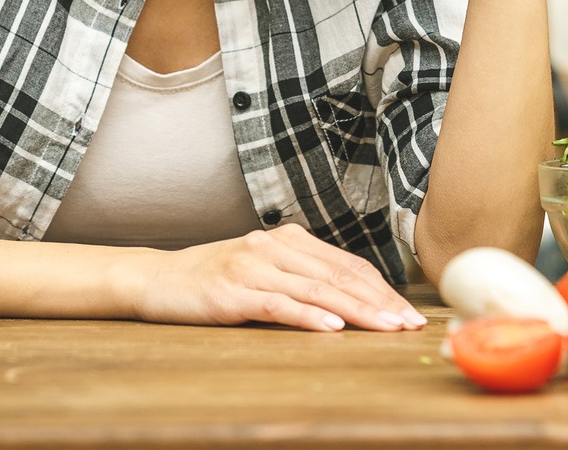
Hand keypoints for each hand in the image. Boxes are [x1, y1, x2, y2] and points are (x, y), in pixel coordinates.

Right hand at [131, 224, 428, 331]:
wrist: (157, 278)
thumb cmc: (215, 279)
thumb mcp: (264, 270)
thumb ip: (303, 277)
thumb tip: (353, 300)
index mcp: (289, 239)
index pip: (348, 264)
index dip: (382, 288)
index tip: (408, 312)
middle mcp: (275, 247)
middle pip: (340, 276)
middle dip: (380, 301)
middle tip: (410, 324)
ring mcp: (253, 267)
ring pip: (317, 289)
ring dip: (357, 311)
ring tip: (385, 327)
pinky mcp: (233, 292)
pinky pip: (279, 304)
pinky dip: (309, 316)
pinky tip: (333, 328)